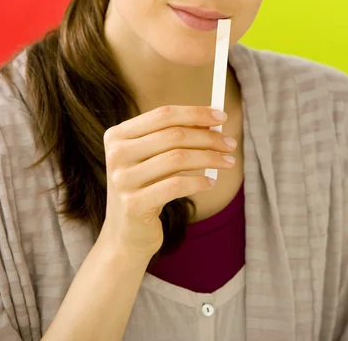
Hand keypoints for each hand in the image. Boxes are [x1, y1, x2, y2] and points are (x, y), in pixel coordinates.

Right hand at [99, 105, 234, 258]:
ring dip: (209, 158)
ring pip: (178, 158)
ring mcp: (122, 179)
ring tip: (228, 162)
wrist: (125, 235)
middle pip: (174, 135)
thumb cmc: (145, 189)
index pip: (163, 114)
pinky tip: (210, 183)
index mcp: (118, 135)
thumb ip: (175, 137)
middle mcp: (116, 154)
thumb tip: (211, 119)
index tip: (221, 117)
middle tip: (230, 144)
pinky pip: (176, 185)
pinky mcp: (133, 204)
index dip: (195, 113)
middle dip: (208, 138)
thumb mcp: (153, 159)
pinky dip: (199, 182)